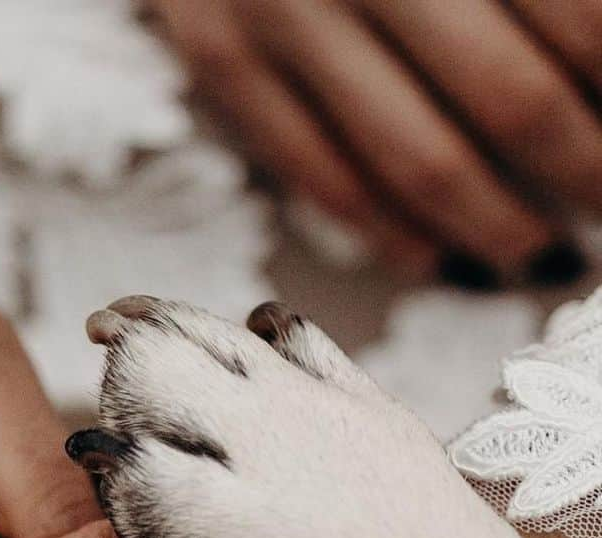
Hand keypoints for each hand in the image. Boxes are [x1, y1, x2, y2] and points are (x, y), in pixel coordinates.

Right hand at [152, 0, 601, 279]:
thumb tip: (593, 65)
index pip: (578, 21)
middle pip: (512, 101)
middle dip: (583, 172)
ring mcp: (285, 15)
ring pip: (417, 160)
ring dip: (498, 226)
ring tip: (544, 255)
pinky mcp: (226, 58)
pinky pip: (319, 175)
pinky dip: (390, 235)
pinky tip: (444, 260)